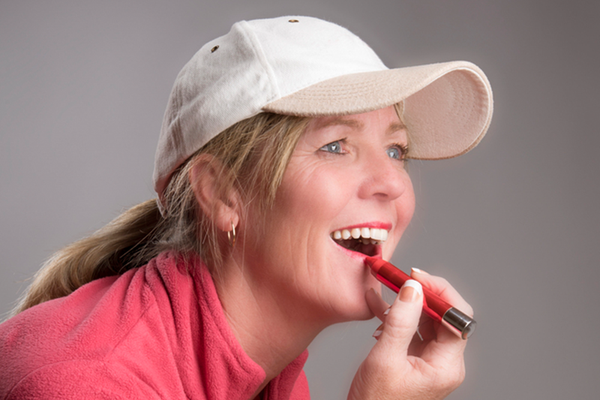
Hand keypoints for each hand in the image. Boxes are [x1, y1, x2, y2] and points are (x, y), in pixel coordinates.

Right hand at [348, 270, 472, 399]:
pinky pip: (411, 330)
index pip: (456, 317)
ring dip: (405, 304)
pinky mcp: (415, 360)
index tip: (416, 276)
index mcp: (446, 366)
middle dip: (420, 294)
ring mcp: (429, 361)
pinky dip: (395, 317)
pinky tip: (377, 304)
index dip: (439, 292)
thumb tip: (412, 289)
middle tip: (400, 278)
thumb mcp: (385, 358)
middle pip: (442, 316)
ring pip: (425, 320)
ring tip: (385, 288)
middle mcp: (443, 362)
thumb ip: (401, 321)